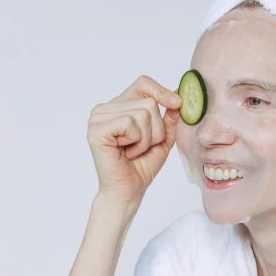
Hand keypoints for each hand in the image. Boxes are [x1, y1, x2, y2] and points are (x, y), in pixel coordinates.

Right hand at [87, 75, 181, 206]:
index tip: (177, 104)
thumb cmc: (141, 166)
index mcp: (119, 106)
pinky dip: (137, 141)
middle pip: (148, 102)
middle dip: (155, 129)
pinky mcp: (97, 129)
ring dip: (146, 138)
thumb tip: (178, 92)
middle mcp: (106, 108)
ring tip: (134, 150)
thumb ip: (169, 116)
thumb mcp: (163, 137)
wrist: (129, 191)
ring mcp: (98, 118)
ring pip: (142, 113)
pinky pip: (130, 123)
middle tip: (141, 146)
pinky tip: (126, 152)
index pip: (143, 84)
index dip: (161, 91)